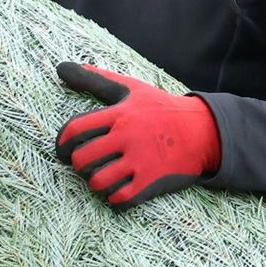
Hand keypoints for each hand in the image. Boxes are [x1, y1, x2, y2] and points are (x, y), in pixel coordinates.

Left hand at [53, 60, 221, 206]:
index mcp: (119, 114)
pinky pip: (119, 198)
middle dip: (78, 164)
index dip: (62, 143)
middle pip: (82, 158)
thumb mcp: (131, 88)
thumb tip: (62, 68)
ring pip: (97, 181)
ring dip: (95, 182)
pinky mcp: (151, 182)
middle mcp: (127, 137)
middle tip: (87, 164)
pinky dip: (113, 197)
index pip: (75, 129)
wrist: (203, 131)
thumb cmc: (162, 109)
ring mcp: (139, 161)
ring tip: (102, 177)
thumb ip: (95, 80)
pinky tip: (118, 189)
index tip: (63, 149)